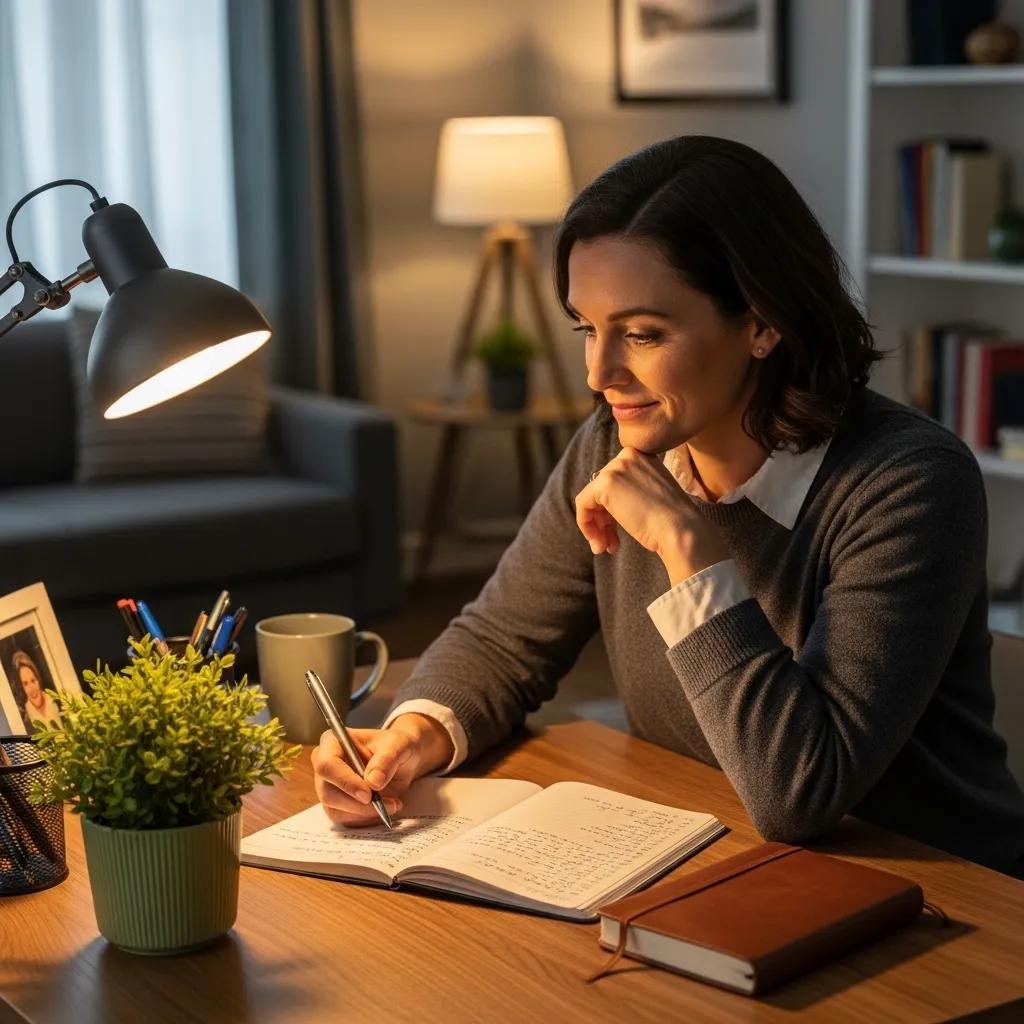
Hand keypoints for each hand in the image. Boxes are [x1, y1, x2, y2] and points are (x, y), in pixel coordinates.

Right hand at [310, 713, 453, 826]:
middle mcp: (325, 765)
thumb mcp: (399, 744)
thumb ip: (386, 759)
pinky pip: (345, 820)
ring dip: (366, 813)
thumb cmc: (395, 746)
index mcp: (333, 742)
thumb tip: (373, 781)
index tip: (368, 794)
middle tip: (388, 804)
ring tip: (393, 804)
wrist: (402, 760)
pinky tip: (385, 808)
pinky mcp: (336, 805)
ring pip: (335, 810)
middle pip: (328, 793)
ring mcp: (328, 787)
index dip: (345, 782)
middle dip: (358, 804)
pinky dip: (367, 819)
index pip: (326, 765)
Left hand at [576, 447, 730, 584]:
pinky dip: (586, 525)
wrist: (681, 530)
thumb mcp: (652, 497)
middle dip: (604, 521)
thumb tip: (601, 506)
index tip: (618, 532)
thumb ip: (631, 492)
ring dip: (596, 527)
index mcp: (643, 456)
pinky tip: (599, 543)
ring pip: (591, 498)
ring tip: (604, 548)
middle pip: (601, 490)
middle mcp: (628, 455)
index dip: (612, 510)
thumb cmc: (673, 522)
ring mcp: (616, 467)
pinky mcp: (605, 483)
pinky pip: (583, 504)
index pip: (615, 482)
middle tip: (610, 545)